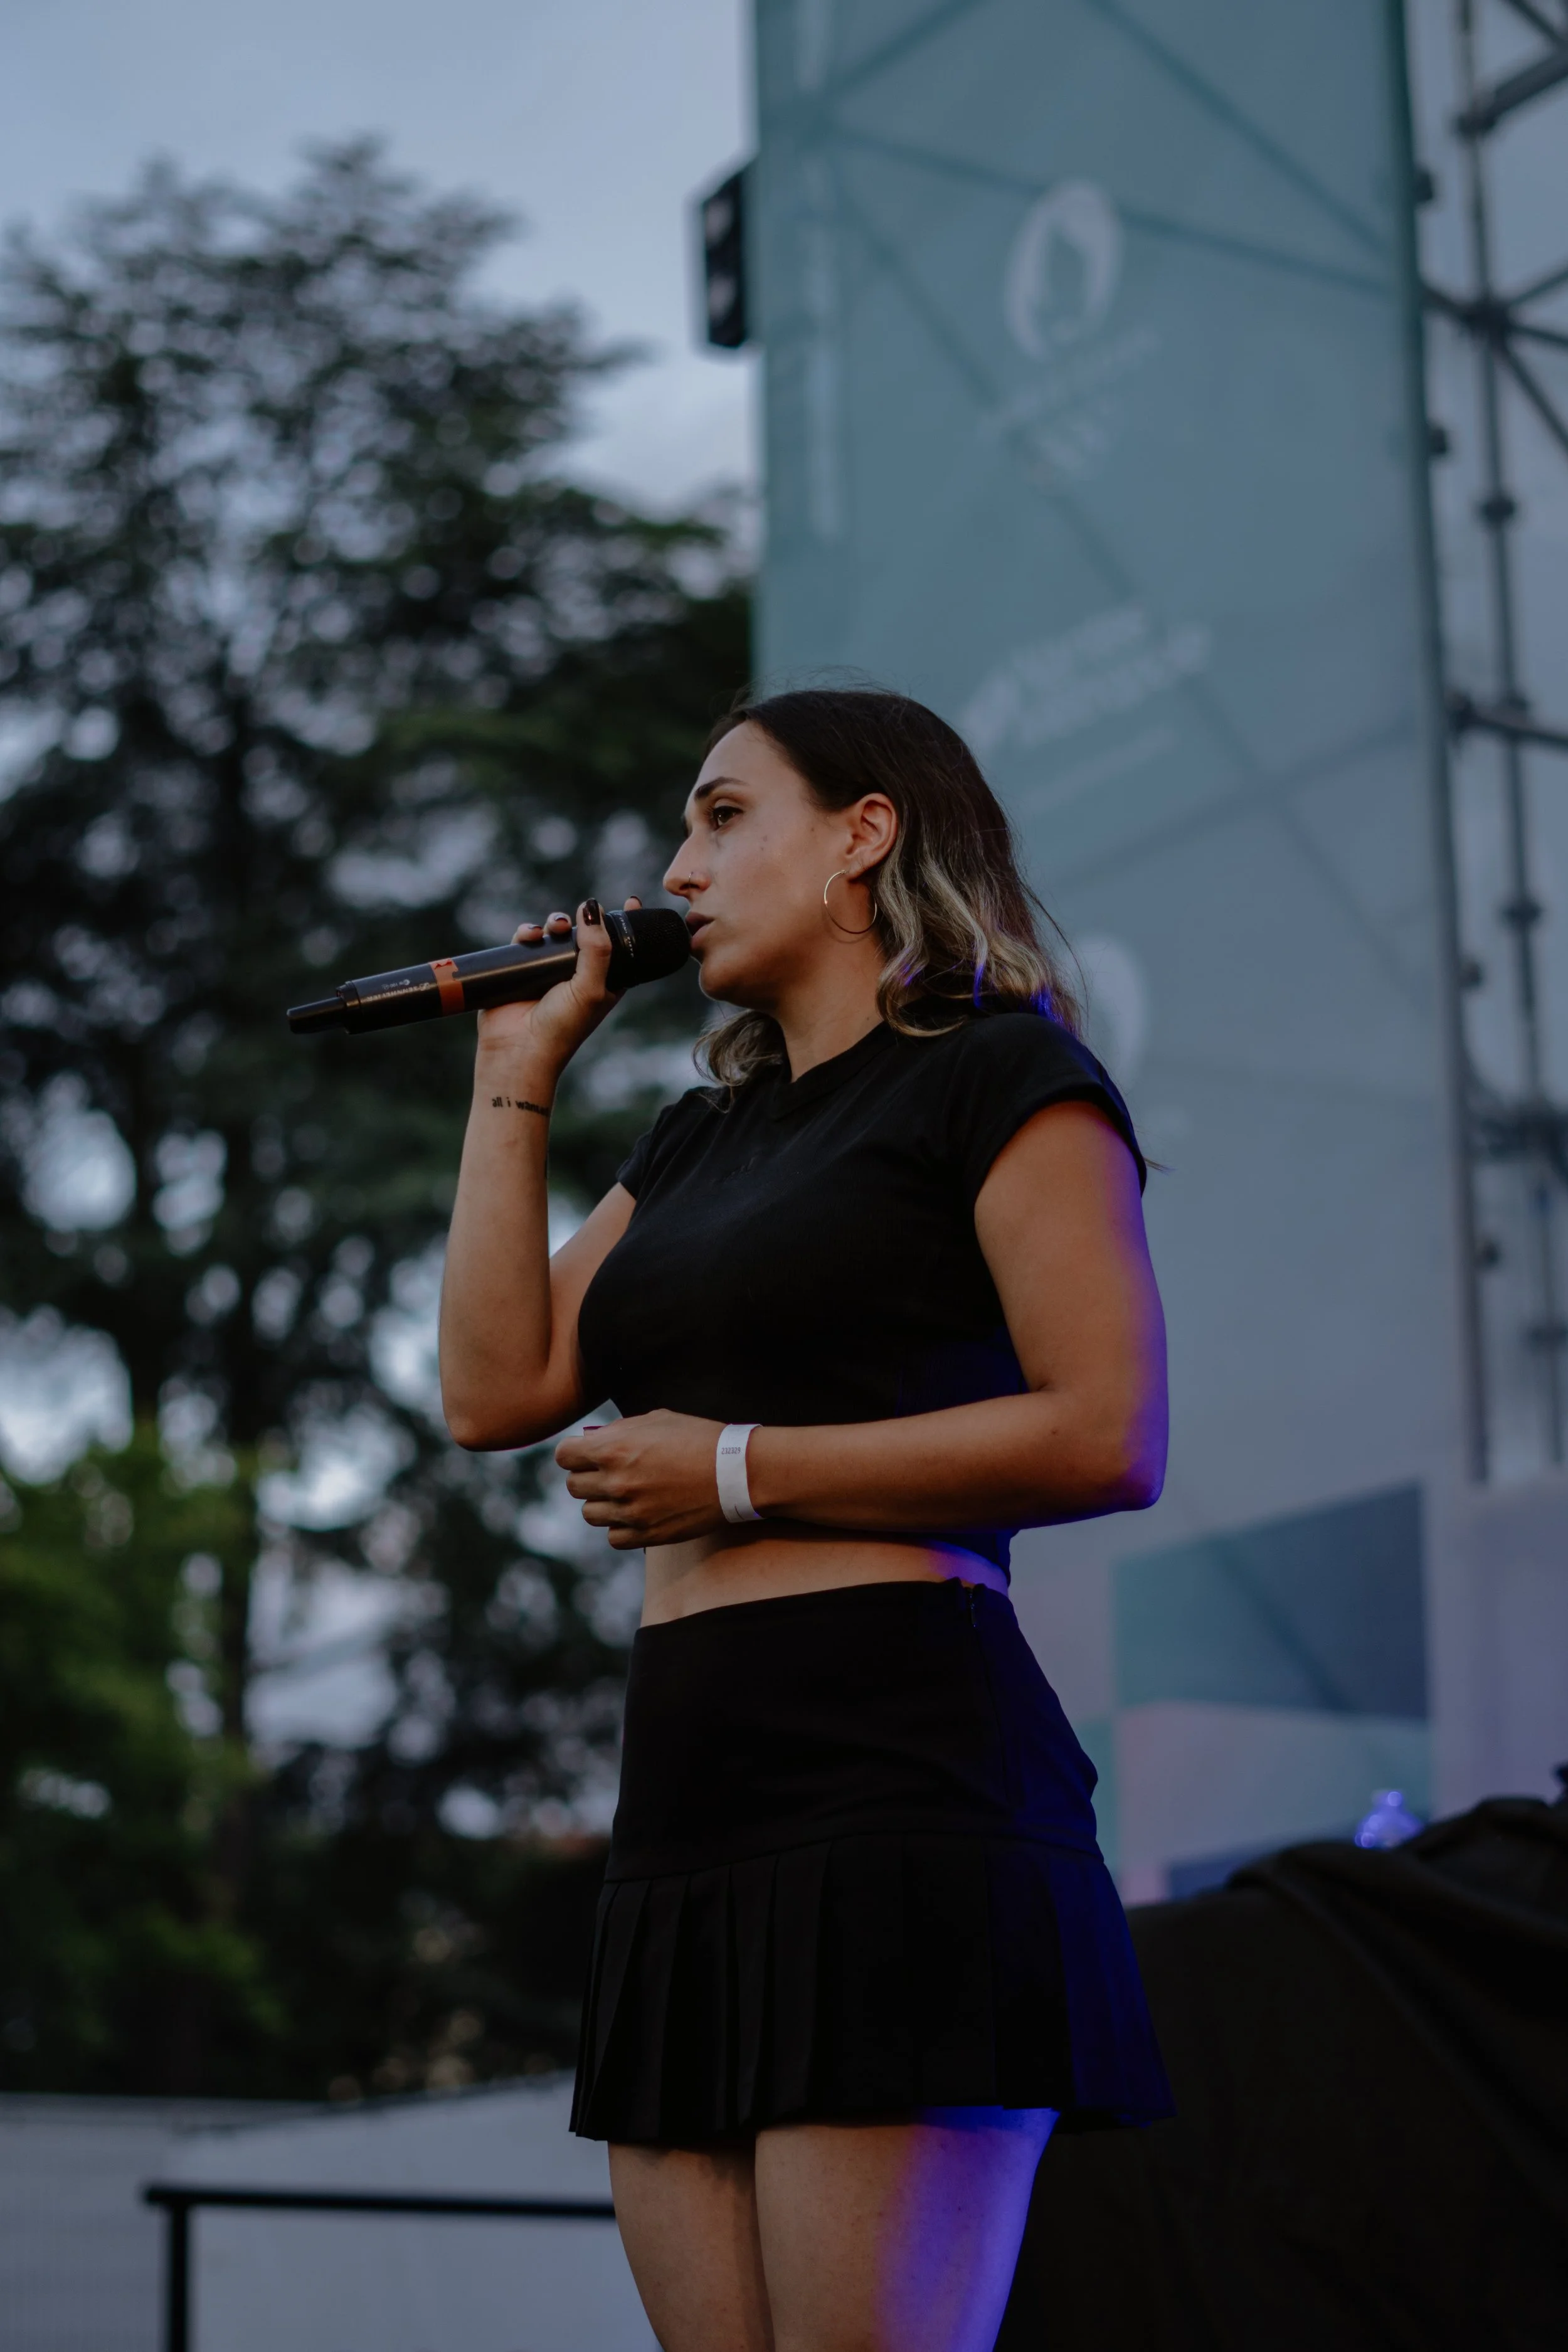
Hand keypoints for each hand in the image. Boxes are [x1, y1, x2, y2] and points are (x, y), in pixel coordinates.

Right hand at [475, 894, 642, 1071]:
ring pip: (555, 933)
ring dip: (556, 922)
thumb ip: (597, 949)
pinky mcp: (521, 969)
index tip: (631, 901)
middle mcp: (577, 975)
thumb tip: (591, 906)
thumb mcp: (591, 988)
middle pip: (586, 934)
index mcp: (604, 982)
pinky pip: (527, 940)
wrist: (518, 1049)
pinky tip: (531, 934)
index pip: (620, 949)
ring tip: (556, 927)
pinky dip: (529, 932)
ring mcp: (548, 971)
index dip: (626, 925)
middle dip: (586, 919)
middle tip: (583, 914)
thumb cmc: (562, 1027)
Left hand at [555, 1409, 727, 1548]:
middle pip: (573, 1486)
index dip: (574, 1453)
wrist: (735, 1473)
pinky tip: (637, 1512)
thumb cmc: (698, 1439)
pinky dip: (620, 1526)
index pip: (563, 1456)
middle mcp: (616, 1482)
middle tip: (608, 1472)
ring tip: (625, 1493)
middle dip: (587, 1477)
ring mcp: (630, 1512)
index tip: (585, 1454)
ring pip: (589, 1514)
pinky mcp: (646, 1535)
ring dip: (601, 1503)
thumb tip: (594, 1440)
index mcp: (613, 1448)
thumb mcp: (656, 1420)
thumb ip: (619, 1430)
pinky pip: (613, 1537)